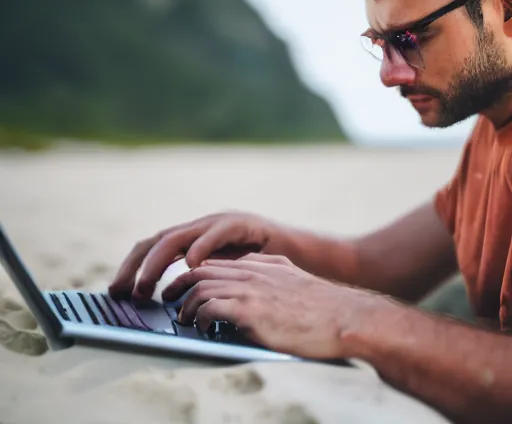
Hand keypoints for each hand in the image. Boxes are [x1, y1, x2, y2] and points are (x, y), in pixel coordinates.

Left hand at [109, 212, 278, 298]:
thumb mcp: (236, 275)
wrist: (309, 255)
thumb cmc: (272, 273)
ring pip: (178, 239)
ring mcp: (224, 226)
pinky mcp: (243, 229)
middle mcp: (209, 226)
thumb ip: (212, 278)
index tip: (119, 292)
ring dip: (158, 265)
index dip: (137, 267)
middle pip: (160, 240)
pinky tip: (190, 271)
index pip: (160, 246)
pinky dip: (198, 253)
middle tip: (122, 293)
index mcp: (203, 235)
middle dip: (137, 266)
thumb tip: (185, 294)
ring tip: (147, 289)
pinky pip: (213, 240)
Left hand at [162, 253, 395, 358]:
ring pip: (200, 288)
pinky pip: (209, 308)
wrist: (343, 317)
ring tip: (183, 320)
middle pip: (200, 271)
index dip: (191, 273)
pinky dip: (199, 318)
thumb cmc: (320, 305)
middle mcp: (250, 273)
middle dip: (177, 285)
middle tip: (167, 299)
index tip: (181, 286)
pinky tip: (201, 327)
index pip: (214, 262)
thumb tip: (253, 272)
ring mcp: (250, 290)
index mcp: (259, 266)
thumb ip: (269, 270)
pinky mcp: (250, 311)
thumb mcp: (291, 276)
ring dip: (186, 305)